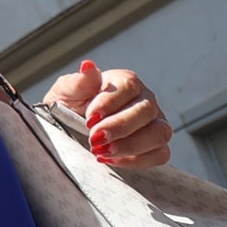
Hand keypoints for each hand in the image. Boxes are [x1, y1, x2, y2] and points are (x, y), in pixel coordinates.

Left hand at [52, 58, 170, 167]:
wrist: (68, 133)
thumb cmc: (69, 108)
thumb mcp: (65, 93)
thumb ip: (78, 82)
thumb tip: (87, 66)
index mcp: (125, 82)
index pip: (128, 86)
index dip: (110, 103)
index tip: (90, 117)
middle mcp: (144, 101)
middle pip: (146, 110)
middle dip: (119, 127)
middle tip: (95, 139)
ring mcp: (154, 124)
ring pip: (159, 133)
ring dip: (131, 145)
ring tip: (103, 152)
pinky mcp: (155, 147)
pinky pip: (160, 155)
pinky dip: (137, 160)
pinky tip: (112, 160)